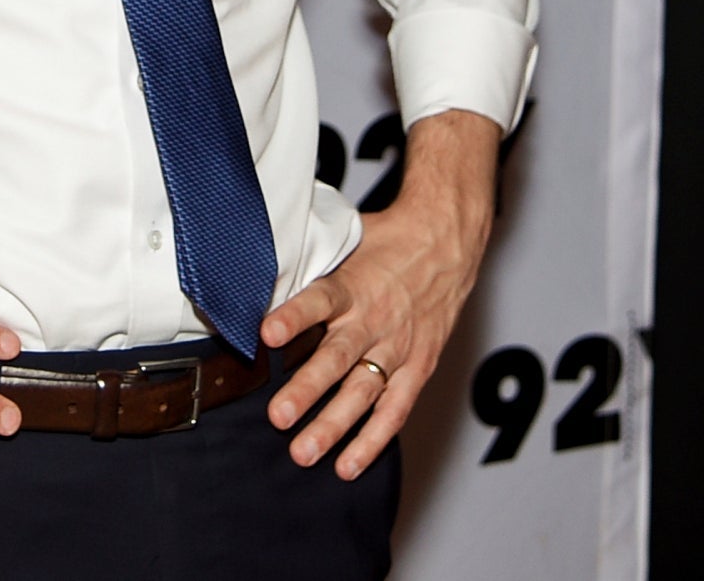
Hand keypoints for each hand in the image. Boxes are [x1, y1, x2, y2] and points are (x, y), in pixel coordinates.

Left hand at [260, 108, 499, 480]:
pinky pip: (394, 409)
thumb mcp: (346, 239)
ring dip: (333, 425)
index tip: (266, 333)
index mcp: (353, 284)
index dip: (294, 317)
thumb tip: (255, 268)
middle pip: (338, 357)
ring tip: (302, 452)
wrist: (448, 242)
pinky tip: (346, 465)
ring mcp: (398, 346)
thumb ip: (310, 264)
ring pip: (363, 392)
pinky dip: (372, 440)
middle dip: (307, 389)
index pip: (320, 299)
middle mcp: (374, 318)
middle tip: (278, 416)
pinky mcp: (418, 366)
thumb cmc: (387, 240)